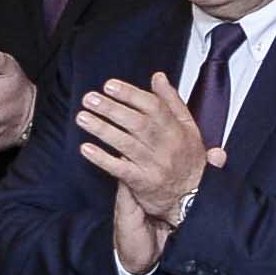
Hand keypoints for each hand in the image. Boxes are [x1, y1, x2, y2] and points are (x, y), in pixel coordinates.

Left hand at [72, 68, 219, 238]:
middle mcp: (166, 146)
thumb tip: (158, 78)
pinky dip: (102, 159)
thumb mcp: (189, 127)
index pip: (154, 107)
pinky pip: (120, 169)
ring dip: (102, 130)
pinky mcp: (142, 183)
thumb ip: (172, 101)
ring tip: (83, 117)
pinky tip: (86, 149)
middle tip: (90, 99)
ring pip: (126, 144)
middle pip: (137, 124)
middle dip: (112, 109)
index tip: (110, 86)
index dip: (131, 95)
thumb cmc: (188, 160)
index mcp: (177, 130)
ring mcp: (154, 165)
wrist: (193, 196)